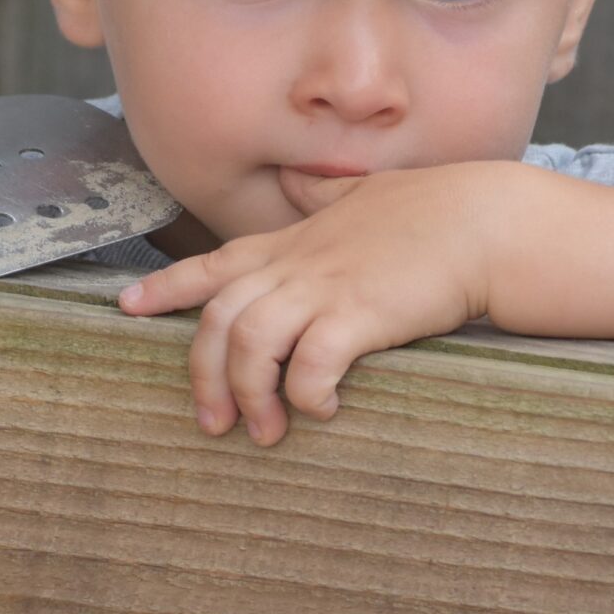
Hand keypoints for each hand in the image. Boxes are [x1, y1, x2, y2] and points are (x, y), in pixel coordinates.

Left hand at [117, 164, 506, 444]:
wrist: (486, 222)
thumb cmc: (434, 210)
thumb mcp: (365, 195)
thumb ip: (322, 193)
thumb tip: (296, 180)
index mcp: (294, 242)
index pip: (213, 264)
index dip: (167, 287)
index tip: (127, 305)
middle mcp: (298, 265)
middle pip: (220, 318)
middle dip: (204, 375)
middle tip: (211, 423)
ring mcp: (326, 288)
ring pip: (252, 342)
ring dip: (250, 394)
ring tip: (265, 432)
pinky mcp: (361, 315)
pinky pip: (311, 363)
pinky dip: (305, 394)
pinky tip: (322, 410)